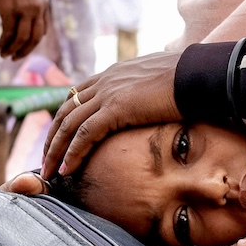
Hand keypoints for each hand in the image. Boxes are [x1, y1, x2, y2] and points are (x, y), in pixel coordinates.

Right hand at [0, 0, 50, 59]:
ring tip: (2, 54)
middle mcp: (37, 8)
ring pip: (20, 39)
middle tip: (13, 57)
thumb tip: (18, 19)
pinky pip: (7, 33)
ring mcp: (24, 9)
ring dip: (11, 50)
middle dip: (24, 51)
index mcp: (44, 3)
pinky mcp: (9, 9)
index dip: (32, 43)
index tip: (22, 47)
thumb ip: (27, 4)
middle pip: (34, 38)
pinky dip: (3, 43)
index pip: (42, 30)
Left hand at [42, 51, 180, 175]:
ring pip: (69, 124)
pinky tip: (67, 169)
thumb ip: (148, 91)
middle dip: (52, 137)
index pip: (78, 96)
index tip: (59, 139)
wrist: (200, 75)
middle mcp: (106, 81)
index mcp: (114, 74)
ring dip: (55, 150)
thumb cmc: (190, 81)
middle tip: (45, 159)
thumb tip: (155, 101)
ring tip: (48, 172)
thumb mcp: (161, 83)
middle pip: (66, 110)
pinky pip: (85, 134)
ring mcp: (109, 93)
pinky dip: (73, 153)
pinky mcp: (116, 107)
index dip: (65, 119)